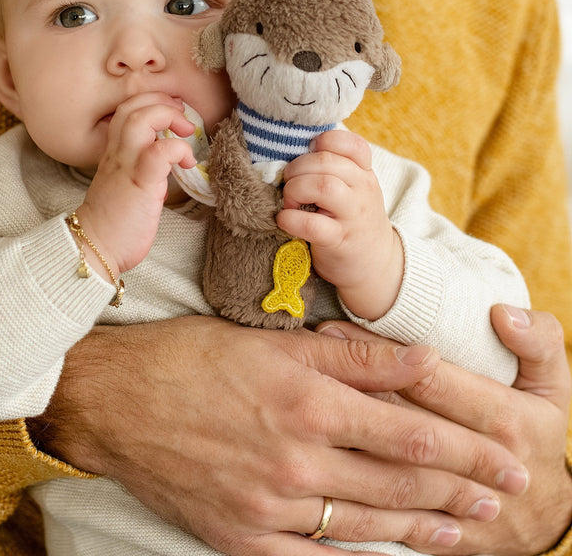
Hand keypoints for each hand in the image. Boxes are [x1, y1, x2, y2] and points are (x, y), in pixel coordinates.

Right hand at [33, 316, 529, 555]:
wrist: (113, 401)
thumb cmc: (188, 357)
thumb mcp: (269, 342)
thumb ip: (351, 355)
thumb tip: (421, 356)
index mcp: (306, 402)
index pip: (410, 432)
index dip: (468, 448)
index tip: (507, 455)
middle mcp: (295, 461)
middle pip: (399, 482)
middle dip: (462, 491)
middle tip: (508, 496)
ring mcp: (268, 507)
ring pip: (365, 525)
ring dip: (423, 529)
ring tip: (467, 533)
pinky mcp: (240, 537)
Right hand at [77, 92, 194, 274]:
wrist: (95, 247)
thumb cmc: (113, 220)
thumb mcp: (125, 182)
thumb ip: (139, 165)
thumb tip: (165, 158)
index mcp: (114, 152)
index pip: (125, 109)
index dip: (151, 101)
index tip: (172, 112)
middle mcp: (117, 153)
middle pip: (132, 105)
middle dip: (161, 101)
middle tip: (182, 116)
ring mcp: (127, 166)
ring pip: (140, 119)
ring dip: (168, 116)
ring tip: (186, 130)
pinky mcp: (140, 183)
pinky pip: (159, 152)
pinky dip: (179, 149)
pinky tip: (188, 162)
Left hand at [277, 129, 402, 318]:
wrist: (376, 265)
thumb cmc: (352, 220)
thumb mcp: (353, 189)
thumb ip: (333, 168)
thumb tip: (290, 151)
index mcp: (364, 172)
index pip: (351, 143)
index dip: (324, 141)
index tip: (308, 154)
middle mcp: (362, 189)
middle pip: (325, 161)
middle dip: (296, 169)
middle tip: (288, 183)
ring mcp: (352, 215)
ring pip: (322, 186)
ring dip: (295, 190)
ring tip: (289, 202)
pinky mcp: (338, 240)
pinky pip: (312, 224)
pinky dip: (290, 219)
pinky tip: (284, 220)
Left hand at [319, 306, 571, 554]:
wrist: (546, 512)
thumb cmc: (538, 433)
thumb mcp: (551, 387)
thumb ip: (540, 344)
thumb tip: (503, 314)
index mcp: (504, 419)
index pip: (429, 379)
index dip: (378, 352)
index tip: (333, 326)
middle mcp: (477, 460)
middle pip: (398, 418)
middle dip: (348, 382)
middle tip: (303, 354)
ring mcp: (455, 501)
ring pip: (386, 463)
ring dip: (341, 428)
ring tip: (300, 394)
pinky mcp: (437, 532)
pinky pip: (386, 509)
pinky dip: (349, 483)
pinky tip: (317, 455)